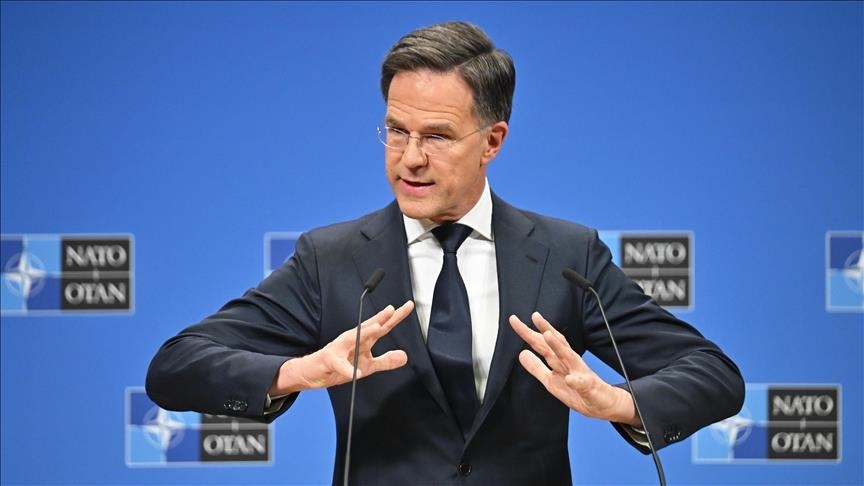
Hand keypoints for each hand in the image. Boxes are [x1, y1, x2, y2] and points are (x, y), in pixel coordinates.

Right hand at [270, 300, 414, 394]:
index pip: (382, 326)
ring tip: (377, 328)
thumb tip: (405, 356)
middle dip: (380, 317)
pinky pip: (340, 365)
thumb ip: (386, 360)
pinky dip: (347, 369)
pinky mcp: (329, 360)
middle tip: (392, 309)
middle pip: (369, 326)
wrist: (314, 373)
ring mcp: (339, 348)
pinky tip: (355, 373)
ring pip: (353, 338)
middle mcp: (352, 339)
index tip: (408, 306)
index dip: (396, 317)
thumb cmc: (340, 365)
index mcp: (363, 339)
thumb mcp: (368, 365)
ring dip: (365, 332)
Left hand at [509, 312, 638, 425]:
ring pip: (569, 358)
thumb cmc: (579, 392)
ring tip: (547, 335)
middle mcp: (570, 363)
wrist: (605, 404)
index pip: (543, 344)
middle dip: (545, 329)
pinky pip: (583, 384)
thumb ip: (537, 367)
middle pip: (556, 344)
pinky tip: (570, 379)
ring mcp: (581, 374)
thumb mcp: (551, 381)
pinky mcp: (590, 388)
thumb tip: (522, 354)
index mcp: (560, 361)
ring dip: (558, 346)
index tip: (515, 321)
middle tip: (534, 316)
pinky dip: (576, 381)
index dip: (529, 332)